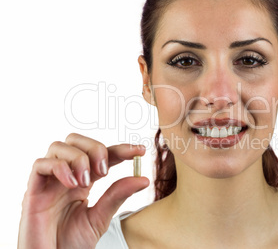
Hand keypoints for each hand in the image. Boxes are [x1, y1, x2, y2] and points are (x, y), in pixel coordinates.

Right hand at [18, 133, 149, 248]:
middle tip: (104, 171)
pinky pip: (41, 165)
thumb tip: (143, 179)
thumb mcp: (100, 218)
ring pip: (59, 146)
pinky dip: (59, 168)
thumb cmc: (71, 244)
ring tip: (86, 182)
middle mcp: (66, 176)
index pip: (102, 155)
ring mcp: (49, 182)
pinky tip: (72, 184)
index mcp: (84, 181)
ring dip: (78, 158)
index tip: (140, 151)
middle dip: (95, 148)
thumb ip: (117, 196)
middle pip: (77, 140)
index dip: (121, 149)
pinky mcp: (33, 192)